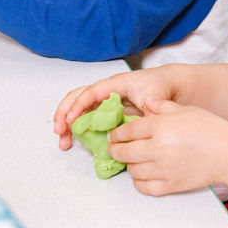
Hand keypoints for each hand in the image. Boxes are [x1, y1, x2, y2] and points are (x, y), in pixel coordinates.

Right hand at [54, 68, 179, 150]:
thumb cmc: (159, 87)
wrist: (168, 85)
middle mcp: (106, 91)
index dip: (79, 105)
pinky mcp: (106, 111)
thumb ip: (147, 113)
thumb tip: (138, 129)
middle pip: (77, 97)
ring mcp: (104, 100)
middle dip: (64, 113)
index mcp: (116, 84)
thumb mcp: (156, 100)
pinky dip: (79, 129)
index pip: (91, 92)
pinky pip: (88, 118)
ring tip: (63, 142)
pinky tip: (75, 142)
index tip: (70, 120)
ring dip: (67, 124)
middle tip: (59, 132)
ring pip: (79, 108)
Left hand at [107, 98, 227, 195]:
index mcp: (160, 126)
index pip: (127, 131)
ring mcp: (164, 169)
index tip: (114, 135)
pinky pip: (144, 187)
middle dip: (115, 150)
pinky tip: (142, 175)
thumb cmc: (210, 128)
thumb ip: (161, 106)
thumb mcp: (184, 110)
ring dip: (129, 165)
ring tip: (133, 159)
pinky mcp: (170, 185)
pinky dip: (139, 182)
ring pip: (132, 170)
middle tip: (114, 148)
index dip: (116, 133)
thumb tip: (145, 101)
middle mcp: (159, 148)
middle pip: (124, 152)